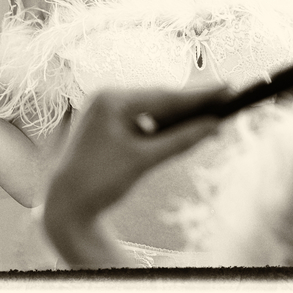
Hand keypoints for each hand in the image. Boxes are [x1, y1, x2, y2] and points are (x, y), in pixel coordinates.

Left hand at [46, 87, 228, 224]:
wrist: (64, 205)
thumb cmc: (99, 182)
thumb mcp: (143, 161)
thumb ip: (180, 141)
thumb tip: (213, 127)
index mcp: (111, 100)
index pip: (164, 96)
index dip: (199, 95)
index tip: (227, 87)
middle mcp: (107, 96)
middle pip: (160, 99)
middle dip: (193, 104)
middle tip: (228, 99)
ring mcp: (106, 108)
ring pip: (153, 108)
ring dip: (180, 115)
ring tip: (213, 114)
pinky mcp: (108, 121)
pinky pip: (143, 117)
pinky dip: (163, 124)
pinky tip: (186, 125)